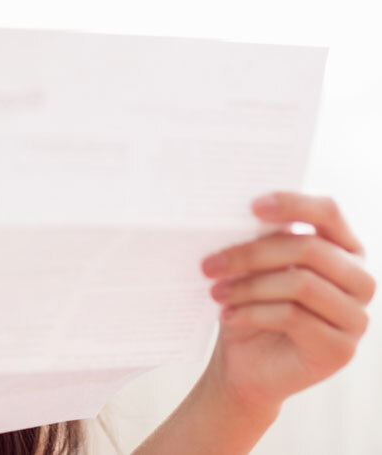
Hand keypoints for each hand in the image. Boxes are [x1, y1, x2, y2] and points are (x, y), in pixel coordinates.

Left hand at [199, 192, 375, 417]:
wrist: (246, 365)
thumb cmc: (250, 305)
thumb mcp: (252, 268)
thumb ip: (259, 241)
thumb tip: (238, 217)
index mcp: (343, 249)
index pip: (329, 213)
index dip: (293, 204)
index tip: (252, 206)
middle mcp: (359, 280)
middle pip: (309, 249)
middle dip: (251, 254)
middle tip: (209, 264)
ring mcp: (356, 317)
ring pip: (301, 284)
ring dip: (248, 287)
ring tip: (215, 292)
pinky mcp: (341, 349)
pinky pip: (294, 317)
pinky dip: (252, 313)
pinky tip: (228, 315)